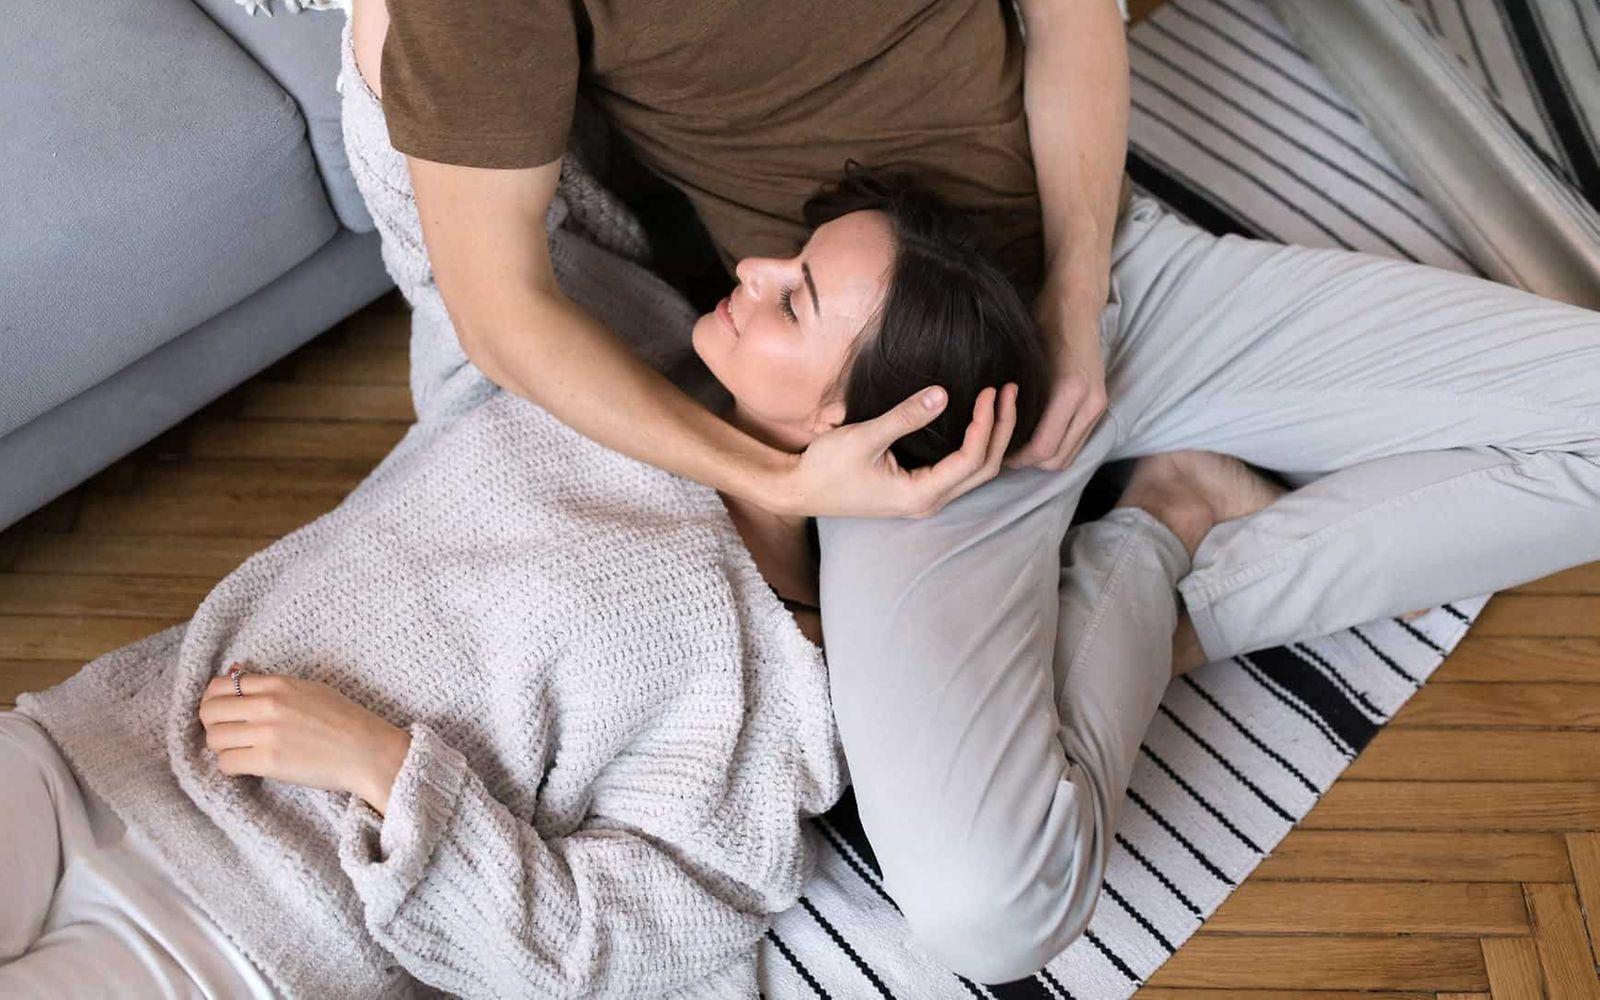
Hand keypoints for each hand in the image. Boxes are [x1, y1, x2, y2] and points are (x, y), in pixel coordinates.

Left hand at [199, 666, 410, 814]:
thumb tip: (237, 675)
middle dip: (213, 725)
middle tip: (228, 734)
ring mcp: (267, 733)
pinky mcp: (268, 761)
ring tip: (241, 751)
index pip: (221, 686)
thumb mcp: (310, 690)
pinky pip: (226, 763)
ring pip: (214, 739)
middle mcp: (268, 705)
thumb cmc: (345, 720)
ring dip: (222, 747)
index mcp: (278, 684)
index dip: (214, 700)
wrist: (368, 750)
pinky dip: (232, 767)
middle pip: (209, 712)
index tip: (222, 713)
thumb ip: (273, 685)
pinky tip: (249, 766)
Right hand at [780, 383, 1018, 518]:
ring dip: (992, 437)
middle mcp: (929, 502)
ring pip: (976, 472)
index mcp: (920, 494)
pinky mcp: (918, 489)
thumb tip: (943, 394)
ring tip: (1001, 402)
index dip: (987, 424)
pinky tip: (980, 422)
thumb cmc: (826, 468)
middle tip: (1010, 391)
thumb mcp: (864, 437)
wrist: (799, 490)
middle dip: (1001, 429)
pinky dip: (976, 445)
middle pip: (984, 469)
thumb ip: (904, 416)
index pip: (972, 459)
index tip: (992, 391)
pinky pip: (961, 470)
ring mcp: (925, 498)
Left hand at [1004, 291, 1107, 472]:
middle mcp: (1089, 403)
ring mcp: (1098, 405)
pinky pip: (1078, 441)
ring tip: (1018, 446)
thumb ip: (1014, 398)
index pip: (1043, 448)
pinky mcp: (1100, 404)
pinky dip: (1058, 445)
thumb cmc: (1042, 325)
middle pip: (1057, 460)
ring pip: (1069, 455)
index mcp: (1069, 392)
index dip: (1017, 458)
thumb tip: (993, 430)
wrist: (1076, 305)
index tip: (996, 451)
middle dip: (1029, 463)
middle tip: (1002, 453)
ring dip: (1044, 458)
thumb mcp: (1022, 360)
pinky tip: (1036, 435)